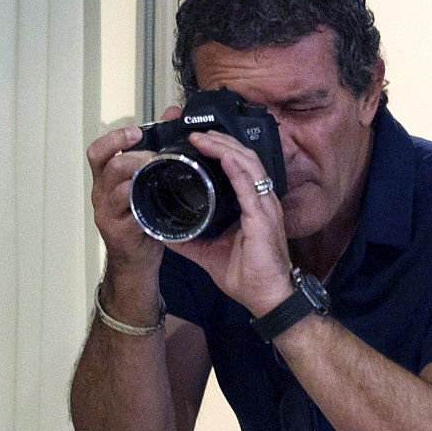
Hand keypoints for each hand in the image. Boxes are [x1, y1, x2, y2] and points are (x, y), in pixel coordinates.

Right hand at [85, 106, 182, 275]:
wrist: (136, 261)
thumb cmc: (142, 219)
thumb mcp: (146, 183)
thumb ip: (155, 150)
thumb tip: (171, 114)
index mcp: (107, 179)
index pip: (98, 151)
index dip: (114, 138)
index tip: (135, 131)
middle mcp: (102, 194)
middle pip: (107, 165)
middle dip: (132, 156)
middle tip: (154, 156)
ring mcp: (108, 213)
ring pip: (116, 189)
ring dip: (137, 178)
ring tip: (156, 174)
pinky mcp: (119, 232)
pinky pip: (128, 215)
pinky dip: (141, 206)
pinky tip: (155, 201)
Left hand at [167, 130, 292, 316]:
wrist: (268, 298)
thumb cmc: (250, 277)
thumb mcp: (209, 253)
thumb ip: (189, 239)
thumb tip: (163, 231)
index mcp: (253, 206)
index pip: (240, 167)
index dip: (221, 150)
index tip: (198, 140)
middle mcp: (262, 201)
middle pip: (244, 158)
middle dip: (220, 141)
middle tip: (195, 132)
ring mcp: (264, 207)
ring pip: (247, 164)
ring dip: (224, 147)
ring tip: (202, 138)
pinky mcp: (262, 217)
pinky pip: (249, 185)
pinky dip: (235, 167)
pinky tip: (222, 156)